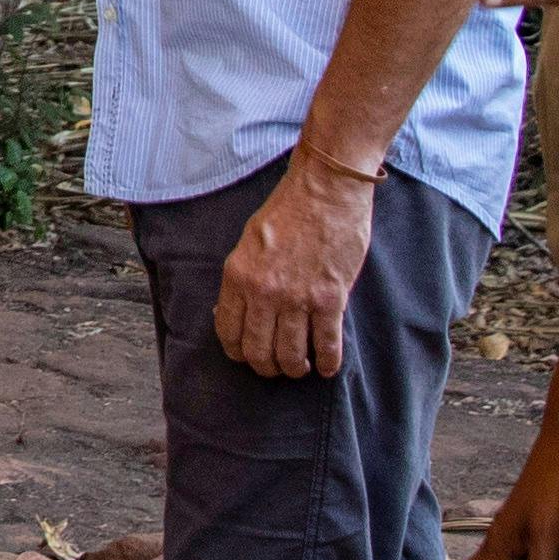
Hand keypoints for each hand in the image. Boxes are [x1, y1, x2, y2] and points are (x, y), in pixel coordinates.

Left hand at [216, 156, 371, 381]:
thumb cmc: (288, 211)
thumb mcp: (249, 242)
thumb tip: (237, 311)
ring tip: (300, 367)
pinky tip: (326, 367)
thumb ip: (243, 278)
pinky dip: (327, 362)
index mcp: (238, 276)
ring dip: (295, 368)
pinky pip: (326, 344)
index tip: (246, 356)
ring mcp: (297, 298)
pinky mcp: (330, 299)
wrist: (326, 190)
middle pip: (258, 351)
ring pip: (291, 355)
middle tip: (276, 368)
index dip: (237, 352)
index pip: (228, 331)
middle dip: (266, 367)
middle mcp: (264, 292)